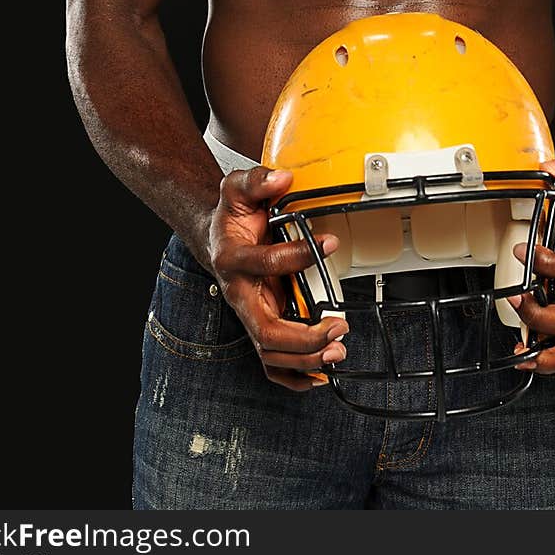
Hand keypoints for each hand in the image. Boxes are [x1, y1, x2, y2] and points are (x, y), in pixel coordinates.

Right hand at [208, 165, 347, 391]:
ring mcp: (249, 314)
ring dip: (305, 360)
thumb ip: (258, 180)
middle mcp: (239, 294)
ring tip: (336, 350)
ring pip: (270, 354)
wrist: (217, 237)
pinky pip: (272, 364)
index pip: (264, 263)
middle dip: (304, 337)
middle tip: (337, 327)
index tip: (329, 243)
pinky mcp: (259, 325)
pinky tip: (320, 374)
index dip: (299, 255)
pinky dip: (294, 377)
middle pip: (265, 331)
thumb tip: (282, 178)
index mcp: (233, 259)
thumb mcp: (238, 188)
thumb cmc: (232, 216)